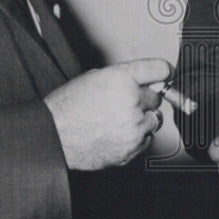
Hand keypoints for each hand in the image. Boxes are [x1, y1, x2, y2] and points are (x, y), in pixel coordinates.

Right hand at [45, 58, 171, 169]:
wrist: (53, 136)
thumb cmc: (68, 107)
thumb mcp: (94, 77)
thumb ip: (123, 77)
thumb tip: (143, 80)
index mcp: (122, 79)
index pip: (160, 69)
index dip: (163, 72)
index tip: (165, 74)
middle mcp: (132, 102)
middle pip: (157, 98)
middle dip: (144, 98)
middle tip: (125, 102)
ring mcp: (133, 128)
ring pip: (154, 120)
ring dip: (142, 119)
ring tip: (118, 119)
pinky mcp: (132, 149)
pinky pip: (145, 140)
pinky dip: (136, 137)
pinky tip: (116, 133)